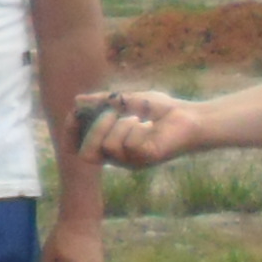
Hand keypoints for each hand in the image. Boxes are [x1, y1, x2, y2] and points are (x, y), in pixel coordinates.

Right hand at [85, 89, 204, 168]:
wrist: (190, 117)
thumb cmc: (161, 111)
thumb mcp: (129, 101)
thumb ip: (104, 102)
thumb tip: (78, 100)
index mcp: (111, 145)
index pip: (79, 148)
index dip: (71, 132)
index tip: (75, 112)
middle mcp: (118, 158)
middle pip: (86, 156)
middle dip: (94, 130)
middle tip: (112, 113)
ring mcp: (132, 161)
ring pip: (108, 147)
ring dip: (120, 125)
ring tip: (137, 118)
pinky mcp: (146, 159)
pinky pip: (129, 145)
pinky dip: (137, 128)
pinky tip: (150, 125)